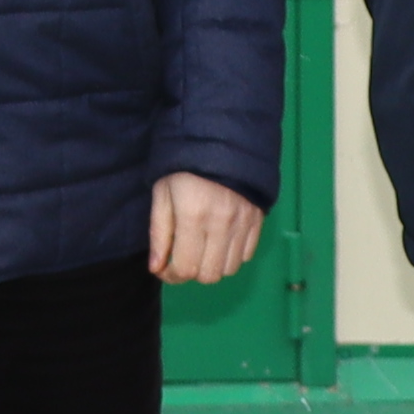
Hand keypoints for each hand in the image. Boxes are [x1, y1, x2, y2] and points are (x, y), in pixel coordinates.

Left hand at [146, 172, 264, 286]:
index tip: (163, 267)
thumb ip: (159, 232)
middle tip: (183, 256)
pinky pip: (247, 255)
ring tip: (202, 249)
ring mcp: (243, 223)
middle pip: (209, 275)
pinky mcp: (258, 219)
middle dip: (192, 272)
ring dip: (213, 266)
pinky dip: (232, 255)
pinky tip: (221, 240)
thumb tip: (156, 267)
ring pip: (230, 269)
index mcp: (192, 216)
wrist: (222, 137)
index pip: (185, 268)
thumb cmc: (184, 165)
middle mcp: (221, 224)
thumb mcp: (162, 193)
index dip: (171, 275)